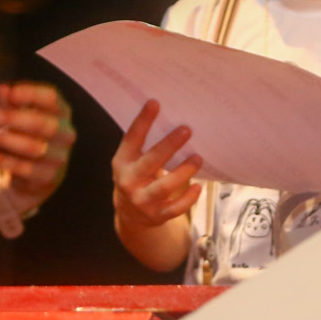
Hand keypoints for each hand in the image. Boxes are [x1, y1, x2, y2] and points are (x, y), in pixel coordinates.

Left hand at [0, 81, 76, 210]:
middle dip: (11, 118)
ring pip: (31, 147)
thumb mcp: (20, 114)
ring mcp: (59, 157)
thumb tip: (2, 90)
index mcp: (62, 112)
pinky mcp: (47, 176)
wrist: (36, 173)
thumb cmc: (27, 135)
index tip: (8, 93)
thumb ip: (11, 102)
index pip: (52, 98)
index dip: (30, 94)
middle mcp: (65, 133)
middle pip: (41, 123)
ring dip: (2, 139)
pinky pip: (23, 168)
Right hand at [112, 99, 202, 228]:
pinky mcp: (156, 216)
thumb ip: (146, 145)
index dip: (142, 121)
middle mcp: (128, 181)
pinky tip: (198, 187)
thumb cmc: (138, 177)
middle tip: (186, 130)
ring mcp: (141, 200)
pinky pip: (175, 208)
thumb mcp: (133, 161)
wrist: (130, 215)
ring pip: (164, 186)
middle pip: (150, 162)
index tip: (155, 103)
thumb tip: (174, 119)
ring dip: (183, 171)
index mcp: (122, 162)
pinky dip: (188, 198)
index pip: (131, 139)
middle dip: (168, 146)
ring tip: (198, 158)